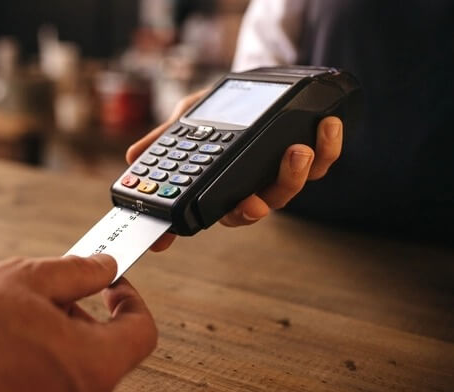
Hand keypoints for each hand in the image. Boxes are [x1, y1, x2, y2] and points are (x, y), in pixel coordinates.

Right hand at [0, 255, 156, 391]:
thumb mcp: (25, 279)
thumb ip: (78, 273)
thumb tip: (102, 269)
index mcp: (90, 369)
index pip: (141, 333)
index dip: (130, 302)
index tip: (112, 288)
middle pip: (104, 356)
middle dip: (84, 320)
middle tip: (49, 296)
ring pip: (71, 376)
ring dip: (57, 344)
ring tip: (14, 320)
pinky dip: (33, 370)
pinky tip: (0, 348)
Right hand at [126, 90, 343, 250]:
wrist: (252, 84)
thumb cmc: (216, 108)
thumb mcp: (185, 118)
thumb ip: (163, 138)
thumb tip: (132, 158)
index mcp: (224, 185)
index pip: (215, 212)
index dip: (192, 228)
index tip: (173, 239)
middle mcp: (253, 186)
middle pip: (256, 209)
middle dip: (256, 208)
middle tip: (254, 200)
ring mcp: (282, 174)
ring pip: (291, 188)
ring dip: (296, 173)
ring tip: (298, 149)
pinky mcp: (312, 156)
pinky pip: (324, 161)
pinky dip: (328, 147)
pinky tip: (327, 125)